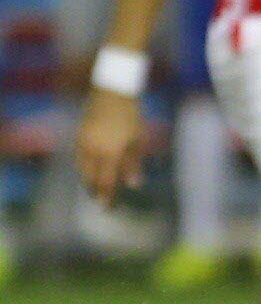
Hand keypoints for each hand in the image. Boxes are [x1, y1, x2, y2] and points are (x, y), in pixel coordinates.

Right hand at [77, 87, 147, 204]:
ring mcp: (83, 142)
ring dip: (88, 180)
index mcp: (109, 153)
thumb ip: (134, 164)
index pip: (106, 182)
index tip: (108, 209)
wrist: (112, 94)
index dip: (106, 197)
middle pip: (90, 178)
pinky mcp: (79, 135)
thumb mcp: (137, 141)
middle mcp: (92, 150)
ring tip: (95, 188)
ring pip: (82, 169)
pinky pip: (79, 158)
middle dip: (95, 191)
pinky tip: (90, 170)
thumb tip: (134, 185)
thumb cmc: (130, 117)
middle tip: (102, 202)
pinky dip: (84, 168)